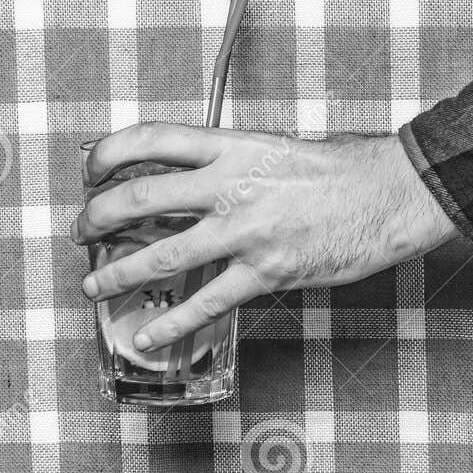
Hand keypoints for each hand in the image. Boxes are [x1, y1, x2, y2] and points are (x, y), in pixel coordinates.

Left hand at [72, 123, 459, 352]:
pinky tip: (150, 333)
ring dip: (117, 271)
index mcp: (235, 146)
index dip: (110, 151)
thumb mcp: (277, 148)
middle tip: (83, 229)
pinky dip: (170, 323)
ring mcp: (246, 230)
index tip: (91, 166)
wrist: (389, 192)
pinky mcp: (265, 271)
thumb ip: (232, 163)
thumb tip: (188, 182)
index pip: (154, 138)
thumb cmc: (342, 168)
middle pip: (141, 196)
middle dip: (98, 216)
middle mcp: (232, 184)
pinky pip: (204, 302)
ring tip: (94, 282)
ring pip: (161, 253)